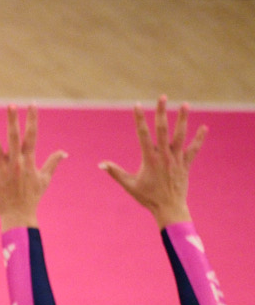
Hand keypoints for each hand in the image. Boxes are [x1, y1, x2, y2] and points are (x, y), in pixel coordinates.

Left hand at [0, 105, 65, 229]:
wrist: (19, 215)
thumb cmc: (32, 196)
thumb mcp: (44, 179)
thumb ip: (53, 163)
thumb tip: (63, 152)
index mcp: (29, 161)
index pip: (32, 136)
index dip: (32, 120)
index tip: (32, 104)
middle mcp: (16, 163)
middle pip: (14, 138)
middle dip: (13, 121)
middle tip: (11, 105)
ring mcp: (3, 170)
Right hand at [99, 96, 205, 227]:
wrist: (169, 208)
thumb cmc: (147, 197)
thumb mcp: (129, 185)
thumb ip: (115, 172)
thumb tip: (100, 164)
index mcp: (149, 159)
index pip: (143, 134)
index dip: (140, 119)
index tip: (137, 105)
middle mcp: (164, 156)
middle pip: (163, 130)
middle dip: (162, 112)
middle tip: (162, 97)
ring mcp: (176, 159)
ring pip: (180, 136)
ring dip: (183, 119)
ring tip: (186, 105)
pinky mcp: (185, 164)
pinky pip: (193, 149)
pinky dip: (199, 139)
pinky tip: (204, 127)